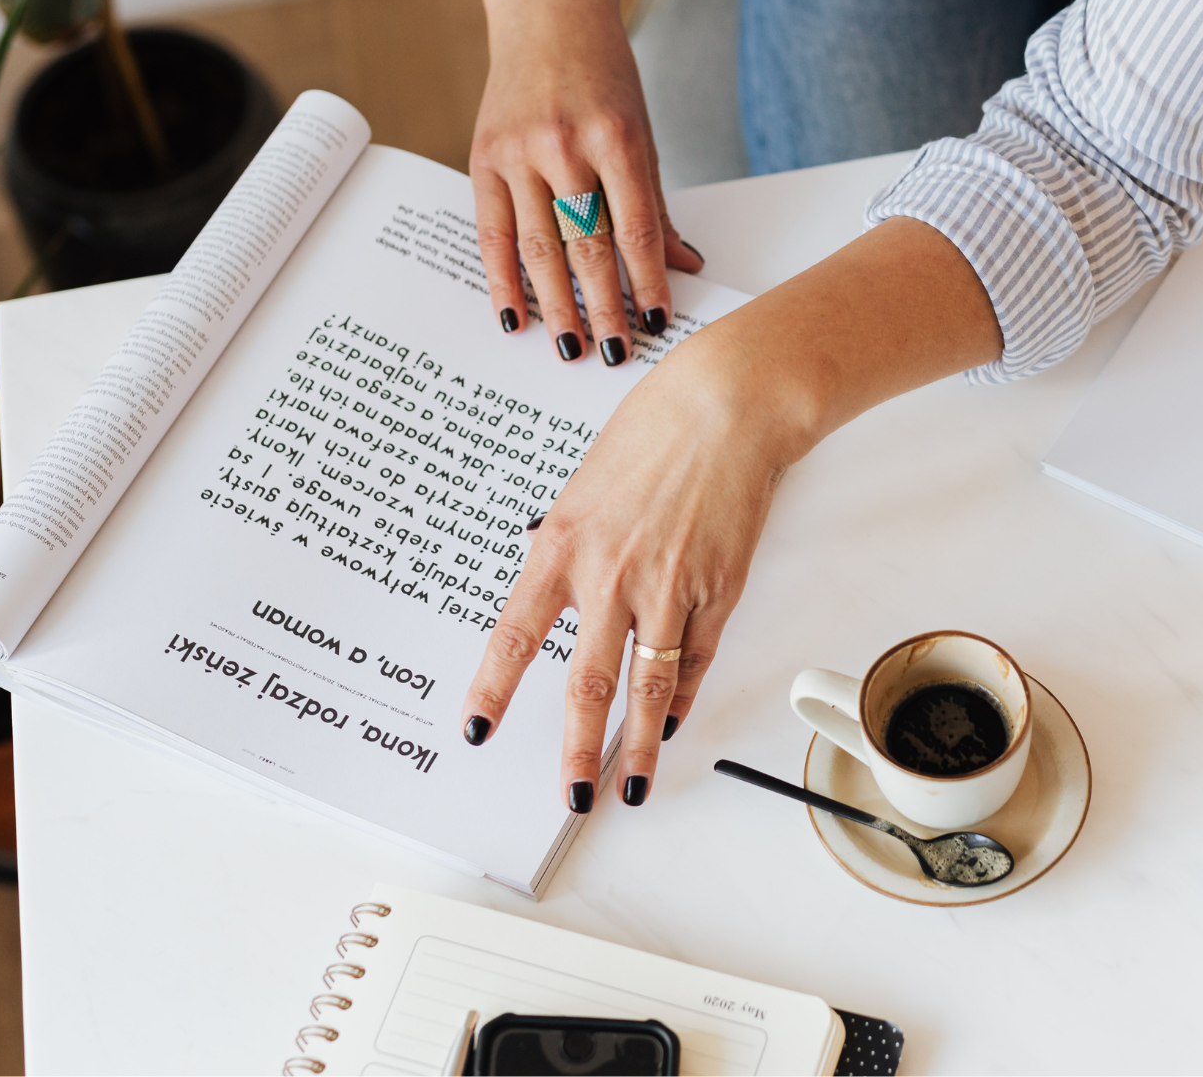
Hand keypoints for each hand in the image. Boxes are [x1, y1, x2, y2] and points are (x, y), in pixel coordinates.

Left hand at [459, 335, 789, 811]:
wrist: (726, 407)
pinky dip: (683, 696)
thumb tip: (555, 592)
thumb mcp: (583, 488)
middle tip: (571, 795)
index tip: (477, 731)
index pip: (515, 636)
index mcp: (561, 545)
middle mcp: (610, 576)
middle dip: (577, 750)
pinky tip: (672, 720)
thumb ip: (567, 546)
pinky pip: (695, 660)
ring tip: (633, 787)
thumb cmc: (654, 433)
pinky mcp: (716, 591)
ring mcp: (668, 588)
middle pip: (586, 683)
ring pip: (649, 688)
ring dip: (640, 747)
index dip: (493, 691)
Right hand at [473, 0, 702, 368]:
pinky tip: (516, 317)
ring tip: (572, 348)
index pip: (637, 229)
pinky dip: (503, 281)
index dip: (649, 282)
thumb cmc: (603, 77)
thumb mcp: (641, 131)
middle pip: (589, 246)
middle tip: (616, 355)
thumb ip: (656, 203)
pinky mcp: (484, 159)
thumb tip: (685, 265)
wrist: (546, 16)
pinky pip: (494, 234)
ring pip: (540, 248)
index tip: (659, 323)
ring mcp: (519, 153)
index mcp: (617, 137)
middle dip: (606, 307)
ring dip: (557, 306)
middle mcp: (565, 146)